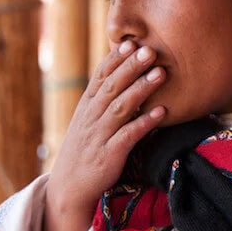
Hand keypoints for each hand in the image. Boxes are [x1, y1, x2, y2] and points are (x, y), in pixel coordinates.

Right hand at [41, 40, 166, 230]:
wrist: (69, 188)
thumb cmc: (85, 150)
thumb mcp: (88, 121)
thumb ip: (103, 99)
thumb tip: (122, 74)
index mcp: (86, 107)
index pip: (100, 77)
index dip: (115, 60)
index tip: (131, 42)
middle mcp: (91, 118)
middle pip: (112, 87)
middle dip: (131, 67)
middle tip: (150, 50)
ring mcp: (99, 136)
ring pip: (120, 107)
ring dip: (141, 89)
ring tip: (160, 73)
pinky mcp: (109, 155)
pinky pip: (129, 136)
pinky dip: (145, 122)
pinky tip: (161, 112)